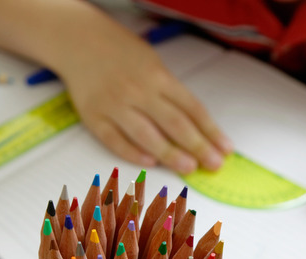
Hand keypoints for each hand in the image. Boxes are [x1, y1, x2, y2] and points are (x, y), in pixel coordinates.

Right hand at [57, 32, 232, 173]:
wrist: (80, 42)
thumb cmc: (122, 55)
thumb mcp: (153, 64)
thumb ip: (170, 94)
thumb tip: (196, 129)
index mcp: (158, 77)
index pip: (191, 108)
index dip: (211, 131)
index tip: (225, 149)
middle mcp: (138, 91)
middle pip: (174, 123)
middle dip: (197, 146)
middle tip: (213, 164)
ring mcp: (115, 105)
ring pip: (146, 135)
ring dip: (170, 154)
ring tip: (188, 168)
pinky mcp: (94, 117)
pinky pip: (115, 140)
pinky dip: (132, 152)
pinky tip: (150, 162)